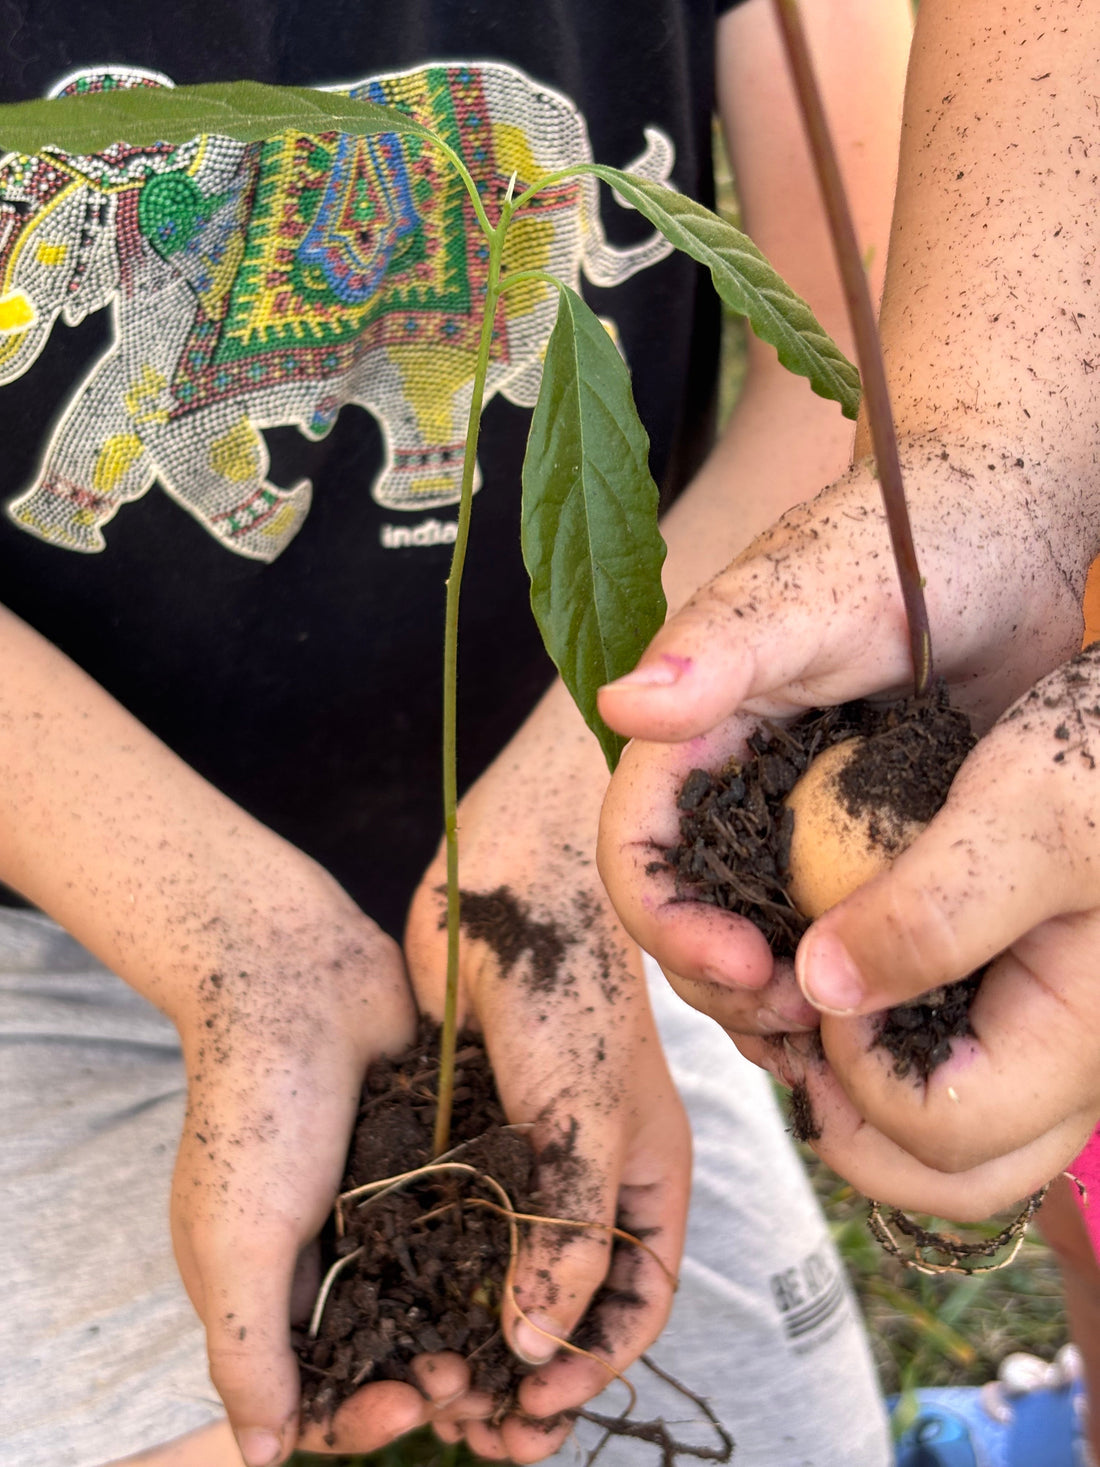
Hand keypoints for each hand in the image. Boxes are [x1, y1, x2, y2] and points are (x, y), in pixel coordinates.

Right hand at [166, 854, 455, 1465]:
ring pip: (428, 1296)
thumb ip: (246, 1350)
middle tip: (468, 1384)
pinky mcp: (421, 1161)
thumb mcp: (235, 1243)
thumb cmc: (255, 1112)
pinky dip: (483, 1262)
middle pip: (380, 1351)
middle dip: (423, 1379)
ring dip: (464, 1331)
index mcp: (262, 1285)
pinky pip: (458, 1227)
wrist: (296, 978)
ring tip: (506, 1343)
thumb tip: (263, 1458)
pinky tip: (524, 1277)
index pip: (312, 1390)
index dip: (358, 1416)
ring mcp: (375, 1207)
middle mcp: (321, 1254)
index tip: (409, 1404)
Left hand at [405, 685, 690, 1463]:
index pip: (638, 1298)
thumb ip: (570, 1226)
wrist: (504, 876)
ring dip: (472, 1334)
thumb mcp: (587, 1112)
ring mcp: (521, 1151)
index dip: (594, 1364)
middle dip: (530, 1370)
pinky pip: (449, 1218)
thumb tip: (532, 1342)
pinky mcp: (460, 1127)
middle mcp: (586, 1173)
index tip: (533, 1409)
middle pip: (569, 1302)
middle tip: (475, 1429)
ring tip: (427, 1390)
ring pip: (502, 1271)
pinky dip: (431, 1272)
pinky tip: (394, 1308)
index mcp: (645, 1171)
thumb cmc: (572, 981)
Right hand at [598, 447, 1095, 1216]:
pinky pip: (833, 926)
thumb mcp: (816, 589)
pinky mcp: (864, 835)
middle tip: (803, 1019)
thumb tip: (622, 704)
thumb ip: (723, 644)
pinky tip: (881, 1013)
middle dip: (723, 979)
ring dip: (776, 998)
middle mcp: (733, 781)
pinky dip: (841, 978)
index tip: (742, 962)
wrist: (1009, 527)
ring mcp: (799, 814)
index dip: (668, 921)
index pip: (638, 849)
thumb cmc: (911, 534)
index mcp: (695, 730)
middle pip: (687, 913)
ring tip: (836, 1041)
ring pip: (754, 933)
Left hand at [767, 645, 1099, 1217]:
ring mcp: (1049, 1042)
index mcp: (1077, 1043)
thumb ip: (932, 914)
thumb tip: (823, 989)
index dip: (854, 1071)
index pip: (939, 1134)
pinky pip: (948, 1064)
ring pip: (943, 1133)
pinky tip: (843, 965)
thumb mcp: (1029, 816)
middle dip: (843, 1116)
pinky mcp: (1025, 1000)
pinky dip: (884, 1044)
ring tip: (807, 997)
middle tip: (790, 1022)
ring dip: (857, 1091)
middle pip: (941, 1171)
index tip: (819, 972)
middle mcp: (1068, 1066)